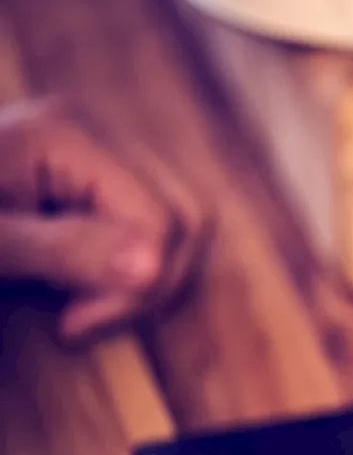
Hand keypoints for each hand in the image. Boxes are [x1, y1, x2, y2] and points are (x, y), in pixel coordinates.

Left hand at [0, 98, 210, 342]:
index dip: (136, 285)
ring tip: (83, 304)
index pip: (161, 221)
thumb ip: (64, 249)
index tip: (73, 325)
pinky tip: (86, 282)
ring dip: (147, 275)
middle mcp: (97, 129)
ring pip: (181, 221)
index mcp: (70, 134)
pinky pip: (154, 220)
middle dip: (153, 280)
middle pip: (186, 216)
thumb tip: (151, 266)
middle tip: (87, 318)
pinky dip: (135, 262)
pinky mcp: (94, 174)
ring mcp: (100, 148)